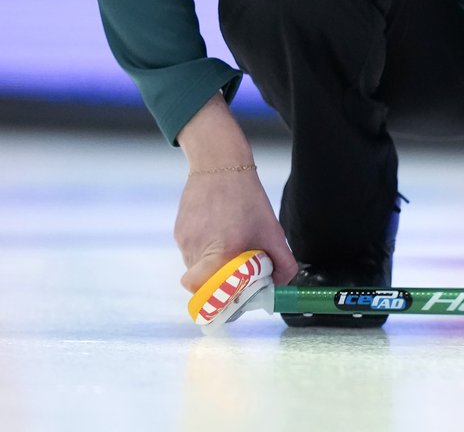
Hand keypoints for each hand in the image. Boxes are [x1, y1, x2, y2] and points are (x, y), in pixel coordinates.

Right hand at [174, 164, 296, 292]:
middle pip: (203, 285)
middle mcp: (197, 250)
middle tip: (237, 272)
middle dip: (219, 283)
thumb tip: (281, 286)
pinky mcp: (178, 232)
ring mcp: (184, 241)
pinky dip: (205, 250)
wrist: (220, 166)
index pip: (207, 293)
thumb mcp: (273, 231)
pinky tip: (220, 230)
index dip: (220, 300)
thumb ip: (282, 263)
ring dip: (213, 265)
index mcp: (222, 251)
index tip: (234, 295)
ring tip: (231, 242)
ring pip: (195, 268)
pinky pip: (190, 252)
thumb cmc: (249, 200)